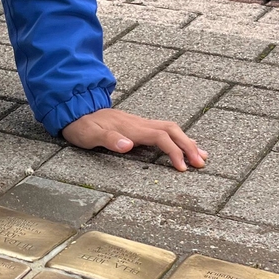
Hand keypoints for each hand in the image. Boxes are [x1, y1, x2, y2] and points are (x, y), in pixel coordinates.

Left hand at [62, 109, 207, 171]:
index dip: (174, 151)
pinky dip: (178, 139)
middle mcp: (140, 124)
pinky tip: (183, 146)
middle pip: (173, 130)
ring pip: (171, 129)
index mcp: (133, 128)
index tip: (182, 168)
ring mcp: (141, 124)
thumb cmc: (83, 126)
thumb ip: (109, 139)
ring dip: (187, 141)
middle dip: (189, 146)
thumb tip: (129, 145)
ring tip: (201, 155)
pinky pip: (164, 130)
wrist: (76, 110)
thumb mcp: (90, 135)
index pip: (161, 137)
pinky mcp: (139, 126)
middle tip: (201, 163)